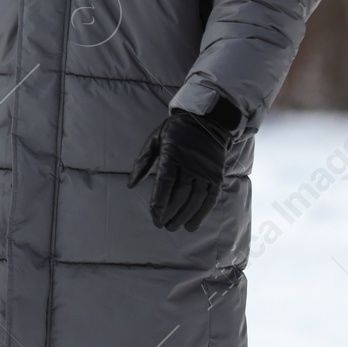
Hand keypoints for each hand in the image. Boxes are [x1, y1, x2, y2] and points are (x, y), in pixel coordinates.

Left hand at [127, 102, 238, 231]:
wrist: (206, 121)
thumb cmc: (175, 132)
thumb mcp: (155, 140)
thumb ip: (142, 162)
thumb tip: (130, 185)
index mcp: (173, 154)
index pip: (166, 183)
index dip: (160, 202)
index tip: (154, 216)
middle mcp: (191, 164)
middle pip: (180, 195)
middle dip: (170, 213)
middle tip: (161, 225)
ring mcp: (205, 171)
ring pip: (195, 200)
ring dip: (184, 217)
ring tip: (174, 227)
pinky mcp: (216, 176)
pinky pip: (210, 199)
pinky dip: (202, 214)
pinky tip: (192, 224)